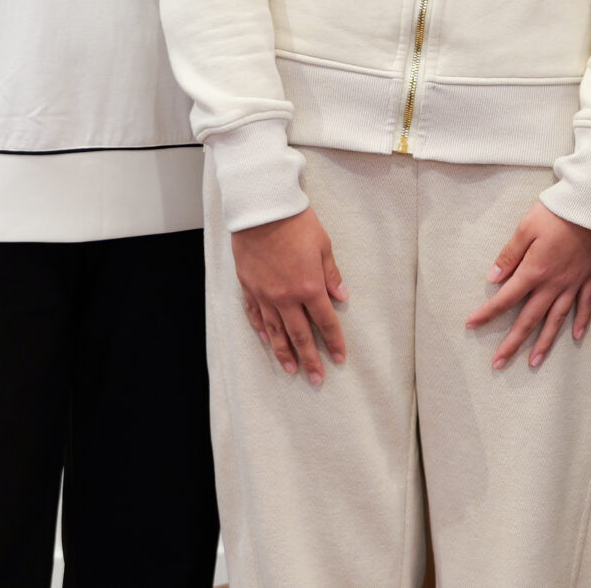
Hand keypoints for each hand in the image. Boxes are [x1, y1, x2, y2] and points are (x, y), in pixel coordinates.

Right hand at [231, 209, 347, 385]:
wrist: (262, 211)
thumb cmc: (297, 224)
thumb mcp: (323, 246)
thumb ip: (331, 275)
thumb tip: (341, 297)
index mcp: (309, 286)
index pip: (325, 321)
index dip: (334, 341)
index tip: (340, 358)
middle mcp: (286, 297)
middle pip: (300, 335)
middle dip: (310, 359)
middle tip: (317, 378)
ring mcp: (265, 295)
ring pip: (275, 332)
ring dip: (284, 352)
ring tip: (291, 370)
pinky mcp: (249, 289)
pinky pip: (256, 316)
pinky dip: (262, 331)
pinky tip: (267, 342)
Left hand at [466, 203, 590, 369]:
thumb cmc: (556, 212)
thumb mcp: (526, 228)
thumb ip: (509, 255)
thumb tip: (492, 279)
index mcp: (534, 271)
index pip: (506, 299)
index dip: (487, 313)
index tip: (471, 325)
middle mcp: (553, 284)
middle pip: (530, 319)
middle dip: (513, 343)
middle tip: (498, 364)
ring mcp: (573, 283)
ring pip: (557, 319)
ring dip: (544, 342)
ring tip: (534, 362)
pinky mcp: (589, 277)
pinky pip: (586, 305)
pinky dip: (582, 321)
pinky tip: (576, 336)